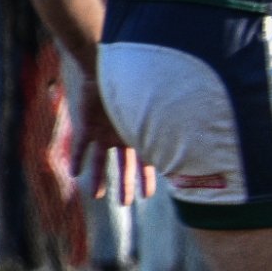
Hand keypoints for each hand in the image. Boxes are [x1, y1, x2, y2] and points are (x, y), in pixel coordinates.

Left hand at [75, 75, 154, 204]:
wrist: (109, 67)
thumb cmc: (135, 86)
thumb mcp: (150, 109)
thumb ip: (165, 124)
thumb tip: (195, 137)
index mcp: (139, 134)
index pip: (144, 163)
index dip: (146, 180)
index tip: (148, 196)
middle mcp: (122, 136)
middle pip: (123, 166)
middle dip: (125, 185)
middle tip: (126, 203)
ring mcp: (104, 132)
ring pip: (101, 160)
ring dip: (100, 178)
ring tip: (97, 196)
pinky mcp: (86, 125)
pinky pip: (81, 145)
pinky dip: (78, 158)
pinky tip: (76, 173)